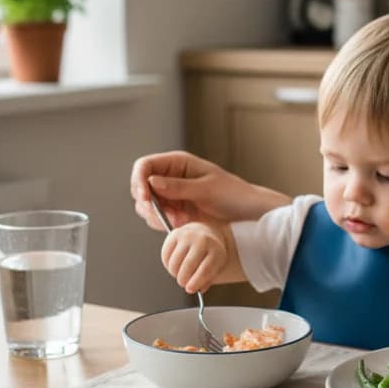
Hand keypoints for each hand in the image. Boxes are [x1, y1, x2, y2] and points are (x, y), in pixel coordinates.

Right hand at [130, 150, 288, 230]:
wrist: (249, 213)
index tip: (146, 199)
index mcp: (177, 163)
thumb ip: (178, 186)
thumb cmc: (234, 195)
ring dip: (157, 216)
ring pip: (146, 206)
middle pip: (141, 187)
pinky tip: (183, 225)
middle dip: (149, 204)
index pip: (145, 165)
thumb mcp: (207, 189)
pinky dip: (164, 224)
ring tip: (181, 221)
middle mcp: (170, 177)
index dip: (139, 181)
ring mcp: (171, 195)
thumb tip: (152, 182)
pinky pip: (157, 219)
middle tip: (169, 217)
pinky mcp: (175, 212)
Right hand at [161, 223, 226, 294]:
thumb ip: (207, 280)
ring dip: (174, 273)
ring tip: (179, 274)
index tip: (190, 289)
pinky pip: (166, 255)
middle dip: (183, 279)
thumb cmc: (210, 252)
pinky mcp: (174, 234)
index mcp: (216, 250)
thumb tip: (197, 289)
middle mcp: (202, 240)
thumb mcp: (215, 265)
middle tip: (183, 283)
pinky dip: (167, 265)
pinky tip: (174, 266)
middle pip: (188, 266)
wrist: (205, 231)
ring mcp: (187, 236)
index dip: (196, 282)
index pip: (205, 270)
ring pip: (175, 262)